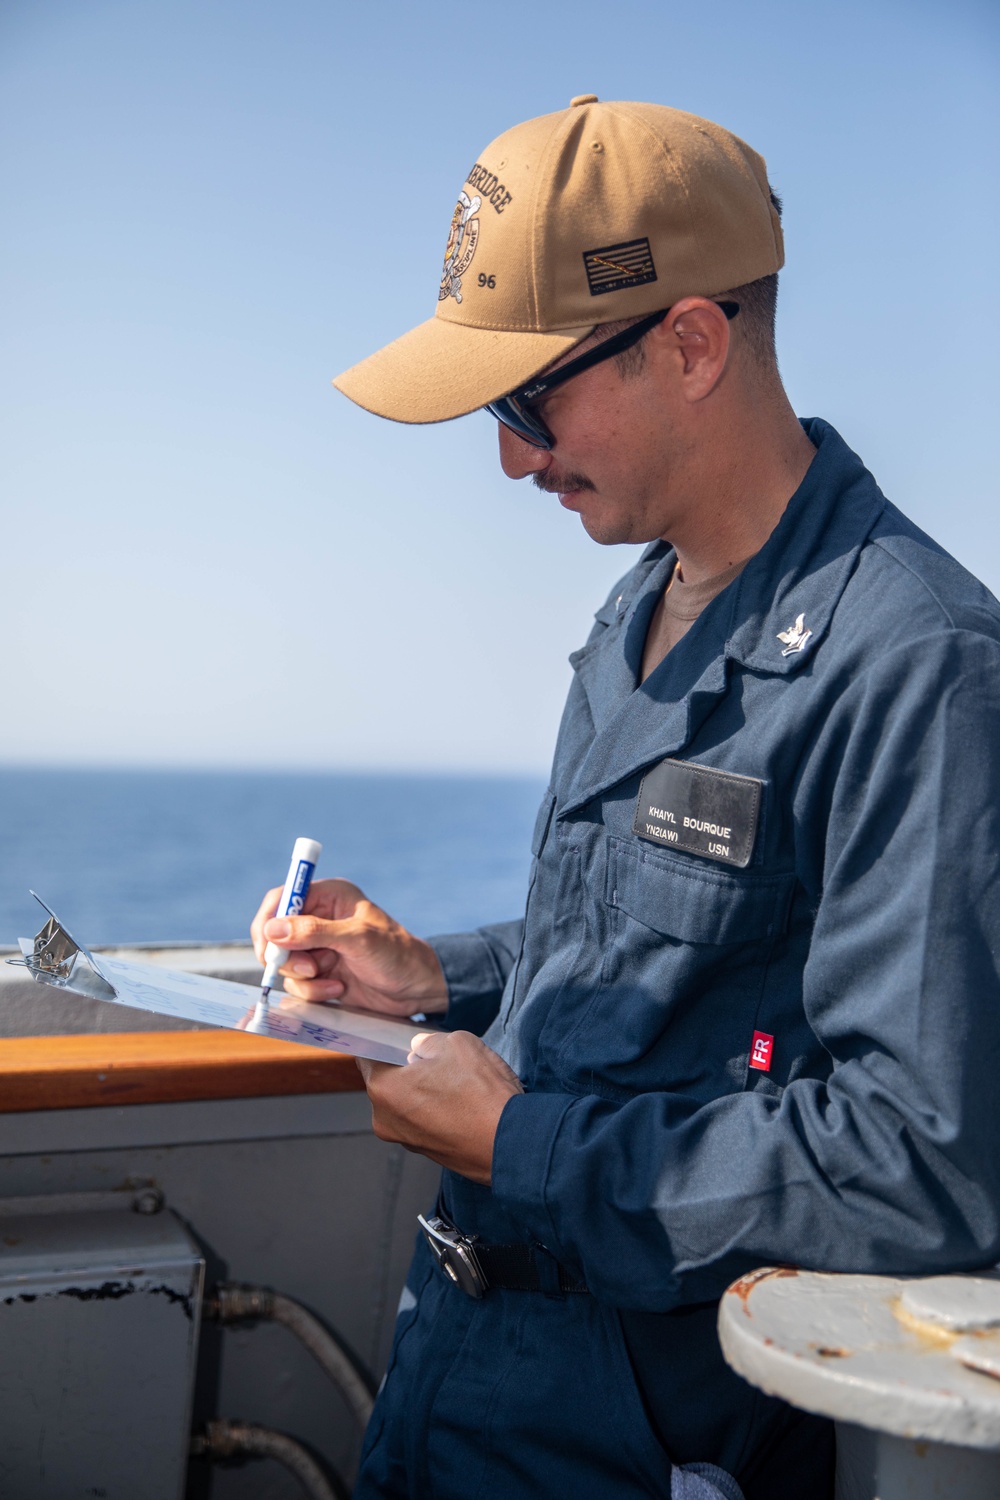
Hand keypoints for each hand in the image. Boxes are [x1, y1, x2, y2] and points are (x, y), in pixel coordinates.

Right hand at [250, 877, 448, 1014]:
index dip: (268, 920)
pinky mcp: (319, 973)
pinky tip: (338, 989)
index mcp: (330, 897)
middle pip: (275, 934)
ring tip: (333, 979)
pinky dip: (314, 991)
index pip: (283, 898)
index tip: (267, 947)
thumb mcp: (357, 939)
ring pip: (284, 963)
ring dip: (304, 977)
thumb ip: (314, 932)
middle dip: (288, 957)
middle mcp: (320, 919)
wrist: (417, 989)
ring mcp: (318, 947)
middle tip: (310, 969)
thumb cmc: (397, 955)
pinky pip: (297, 983)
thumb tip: (273, 929)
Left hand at [358, 1031, 523, 1183]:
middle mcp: (385, 1119)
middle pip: (387, 1082)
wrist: (511, 1142)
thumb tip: (420, 1048)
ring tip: (454, 1082)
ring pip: (406, 1103)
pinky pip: (422, 1121)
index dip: (383, 1042)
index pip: (368, 1055)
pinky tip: (460, 1101)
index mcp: (383, 1088)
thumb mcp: (455, 1043)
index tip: (395, 1037)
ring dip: (423, 1090)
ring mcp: (405, 1139)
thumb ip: (427, 1042)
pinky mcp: (426, 1152)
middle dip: (407, 1068)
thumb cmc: (482, 1095)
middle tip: (436, 1059)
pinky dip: (435, 1110)